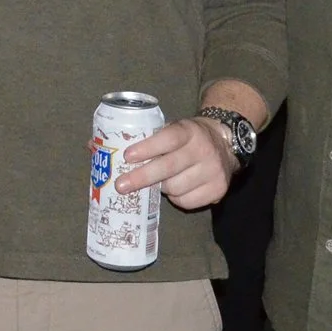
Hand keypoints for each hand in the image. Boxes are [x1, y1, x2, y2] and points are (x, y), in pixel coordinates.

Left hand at [118, 116, 237, 209]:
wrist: (225, 145)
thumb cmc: (188, 138)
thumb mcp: (173, 129)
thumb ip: (150, 138)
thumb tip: (107, 151)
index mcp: (190, 131)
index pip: (168, 139)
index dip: (147, 148)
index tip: (127, 157)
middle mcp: (204, 150)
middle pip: (169, 167)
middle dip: (142, 177)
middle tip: (121, 185)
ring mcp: (213, 171)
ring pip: (175, 188)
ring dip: (161, 188)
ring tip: (160, 181)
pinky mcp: (218, 190)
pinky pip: (186, 201)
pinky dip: (176, 198)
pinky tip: (177, 188)